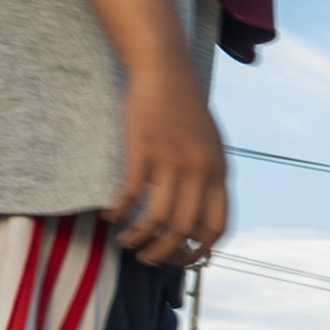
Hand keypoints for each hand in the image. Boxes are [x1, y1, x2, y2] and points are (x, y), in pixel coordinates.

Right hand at [107, 67, 228, 266]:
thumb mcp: (210, 145)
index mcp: (219, 171)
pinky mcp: (143, 148)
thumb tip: (199, 223)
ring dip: (139, 238)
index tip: (185, 262)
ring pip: (156, 218)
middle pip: (183, 229)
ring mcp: (171, 158)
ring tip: (126, 243)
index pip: (216, 225)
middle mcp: (199, 169)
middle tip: (149, 260)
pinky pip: (130, 193)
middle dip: (165, 253)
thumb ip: (209, 179)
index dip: (201, 251)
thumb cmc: (185, 108)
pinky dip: (118, 211)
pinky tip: (110, 215)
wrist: (166, 67)